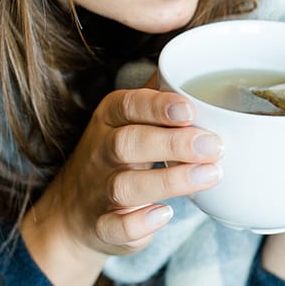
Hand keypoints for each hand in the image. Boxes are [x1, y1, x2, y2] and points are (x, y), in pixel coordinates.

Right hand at [20, 87, 222, 285]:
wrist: (70, 212)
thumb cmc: (115, 156)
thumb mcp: (128, 119)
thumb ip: (158, 92)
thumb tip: (195, 58)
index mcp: (110, 119)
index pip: (128, 105)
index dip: (158, 106)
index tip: (189, 109)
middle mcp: (101, 152)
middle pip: (129, 143)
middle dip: (172, 143)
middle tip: (213, 145)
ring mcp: (99, 191)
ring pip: (126, 185)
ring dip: (169, 181)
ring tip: (208, 176)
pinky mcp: (102, 226)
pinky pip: (115, 227)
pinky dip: (139, 224)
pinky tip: (164, 214)